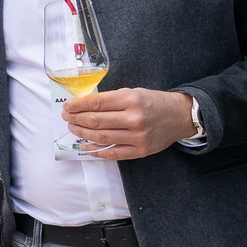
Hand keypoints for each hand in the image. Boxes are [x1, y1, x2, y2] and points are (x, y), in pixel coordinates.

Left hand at [63, 88, 194, 158]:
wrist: (179, 116)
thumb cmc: (152, 102)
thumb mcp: (133, 93)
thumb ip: (110, 99)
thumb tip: (82, 105)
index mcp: (131, 100)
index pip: (96, 103)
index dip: (77, 105)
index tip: (66, 106)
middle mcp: (134, 119)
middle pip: (96, 121)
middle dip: (76, 119)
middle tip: (67, 117)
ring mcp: (138, 137)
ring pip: (101, 137)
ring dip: (82, 133)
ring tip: (73, 128)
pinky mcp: (141, 151)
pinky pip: (113, 153)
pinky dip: (95, 151)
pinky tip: (84, 146)